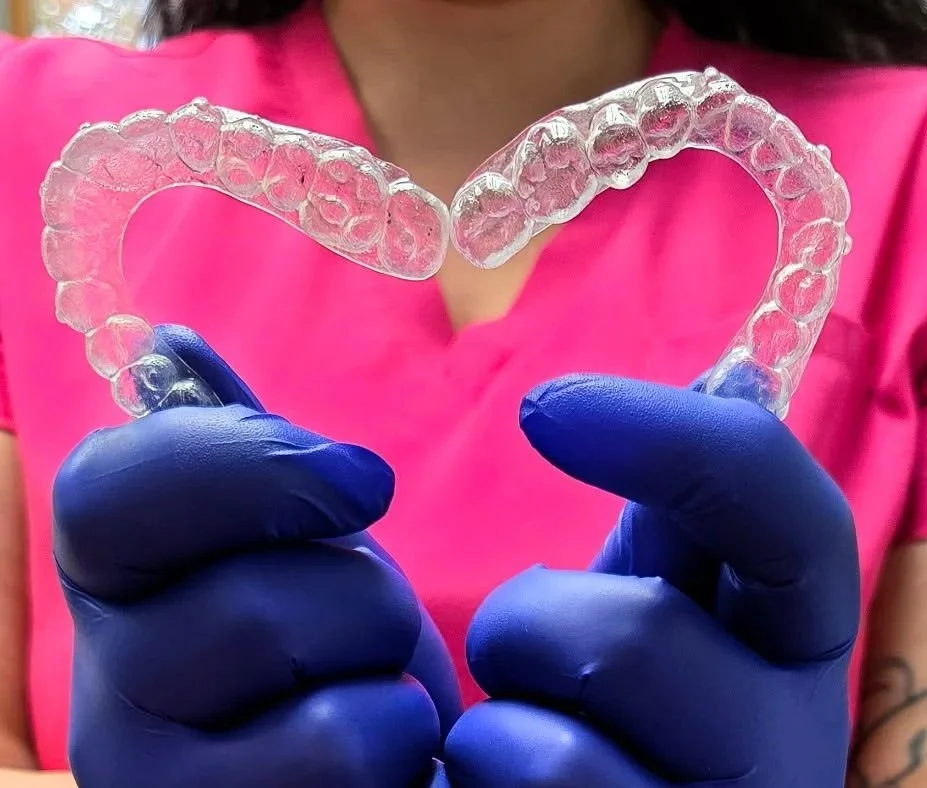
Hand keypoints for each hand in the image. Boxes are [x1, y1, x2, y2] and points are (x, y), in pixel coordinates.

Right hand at [54, 326, 460, 787]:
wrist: (368, 757)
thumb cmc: (329, 634)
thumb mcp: (291, 533)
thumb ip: (237, 456)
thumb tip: (168, 342)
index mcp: (113, 581)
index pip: (110, 491)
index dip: (246, 467)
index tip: (362, 482)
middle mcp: (102, 692)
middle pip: (252, 609)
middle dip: (360, 601)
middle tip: (365, 625)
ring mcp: (152, 785)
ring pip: (323, 712)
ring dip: (390, 682)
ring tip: (374, 694)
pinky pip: (355, 771)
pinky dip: (404, 745)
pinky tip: (384, 752)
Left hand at [436, 374, 859, 786]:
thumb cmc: (624, 716)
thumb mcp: (662, 605)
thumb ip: (688, 507)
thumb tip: (739, 372)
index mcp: (797, 653)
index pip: (795, 526)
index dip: (680, 444)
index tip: (547, 408)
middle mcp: (791, 755)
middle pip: (633, 638)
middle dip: (529, 623)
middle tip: (517, 651)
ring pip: (554, 751)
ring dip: (495, 719)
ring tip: (510, 734)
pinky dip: (476, 780)